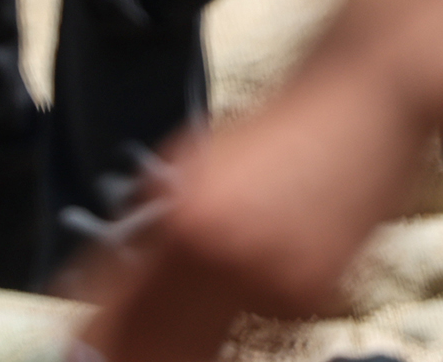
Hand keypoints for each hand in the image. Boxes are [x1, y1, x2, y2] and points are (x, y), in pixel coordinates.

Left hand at [72, 43, 439, 361]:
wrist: (358, 105)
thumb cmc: (272, 129)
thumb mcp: (190, 163)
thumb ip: (150, 218)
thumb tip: (109, 271)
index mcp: (180, 223)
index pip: (121, 308)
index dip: (97, 338)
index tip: (84, 352)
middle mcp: (223, 259)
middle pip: (162, 343)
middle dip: (139, 352)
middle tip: (133, 347)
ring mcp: (274, 284)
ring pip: (215, 341)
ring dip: (200, 334)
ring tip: (218, 285)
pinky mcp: (317, 295)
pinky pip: (270, 321)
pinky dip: (264, 304)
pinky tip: (278, 258)